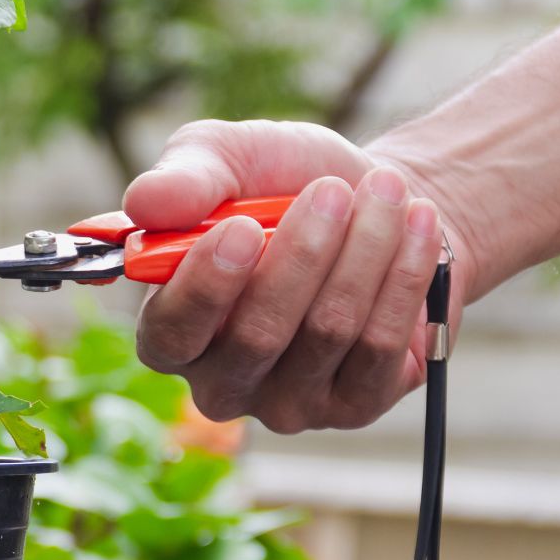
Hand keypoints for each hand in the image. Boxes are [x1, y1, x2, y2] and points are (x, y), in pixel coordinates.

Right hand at [126, 120, 453, 431]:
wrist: (373, 200)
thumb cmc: (282, 180)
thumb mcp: (228, 155)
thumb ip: (185, 176)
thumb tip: (143, 203)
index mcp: (170, 327)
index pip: (170, 335)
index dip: (204, 288)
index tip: (240, 226)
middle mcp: (221, 379)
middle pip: (254, 338)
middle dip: (302, 255)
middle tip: (332, 190)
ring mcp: (289, 401)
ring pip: (326, 333)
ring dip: (364, 250)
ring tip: (385, 189)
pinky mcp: (355, 404)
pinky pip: (380, 347)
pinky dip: (403, 276)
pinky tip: (417, 225)